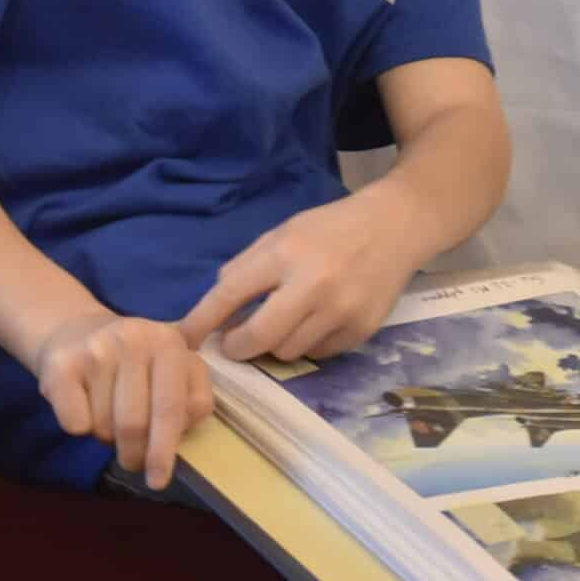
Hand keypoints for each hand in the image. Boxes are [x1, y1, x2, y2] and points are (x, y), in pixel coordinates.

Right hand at [34, 310, 212, 490]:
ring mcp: (96, 349)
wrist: (75, 333)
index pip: (172, 407)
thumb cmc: (134, 363)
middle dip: (134, 454)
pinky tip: (82, 411)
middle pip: (135, 422)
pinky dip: (79, 428)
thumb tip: (182, 432)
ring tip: (107, 417)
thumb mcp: (173, 368)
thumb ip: (191, 398)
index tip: (159, 478)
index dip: (165, 450)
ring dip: (106, 437)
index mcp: (168, 343)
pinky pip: (75, 422)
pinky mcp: (61, 364)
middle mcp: (134, 340)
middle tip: (132, 463)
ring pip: (105, 426)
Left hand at [179, 193, 418, 363]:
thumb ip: (247, 267)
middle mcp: (313, 284)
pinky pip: (318, 353)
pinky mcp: (361, 330)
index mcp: (286, 253)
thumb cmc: (331, 228)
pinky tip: (317, 320)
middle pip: (259, 338)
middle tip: (233, 344)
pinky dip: (307, 344)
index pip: (230, 294)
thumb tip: (217, 311)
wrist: (396, 227)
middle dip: (237, 347)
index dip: (201, 322)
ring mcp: (341, 311)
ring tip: (283, 322)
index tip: (183, 339)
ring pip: (287, 351)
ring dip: (275, 344)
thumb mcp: (283, 233)